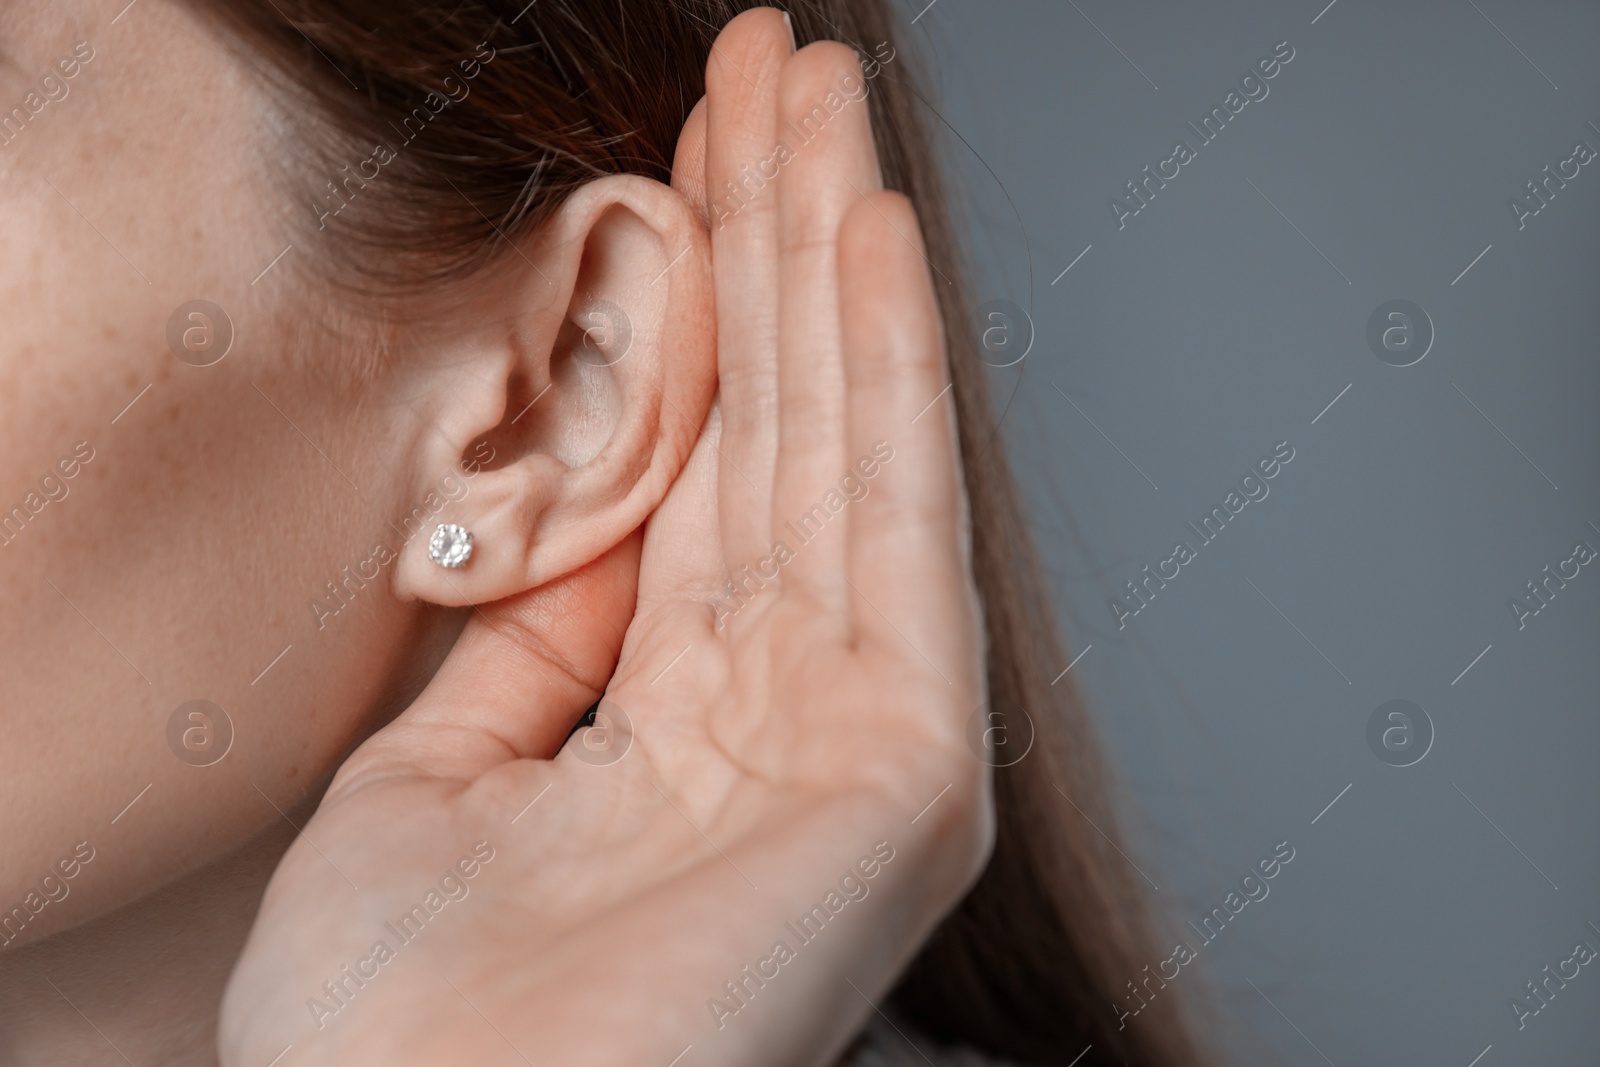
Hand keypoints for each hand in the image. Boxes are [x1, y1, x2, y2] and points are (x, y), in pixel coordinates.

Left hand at [219, 10, 987, 1065]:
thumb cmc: (405, 1025)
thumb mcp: (441, 778)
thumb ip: (538, 637)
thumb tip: (584, 509)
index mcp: (681, 722)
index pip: (708, 473)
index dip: (699, 314)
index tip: (684, 164)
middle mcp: (788, 716)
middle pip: (786, 433)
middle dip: (774, 242)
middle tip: (771, 69)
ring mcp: (862, 738)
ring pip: (846, 445)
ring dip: (832, 257)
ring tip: (819, 95)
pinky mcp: (910, 772)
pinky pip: (894, 529)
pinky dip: (890, 373)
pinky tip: (870, 231)